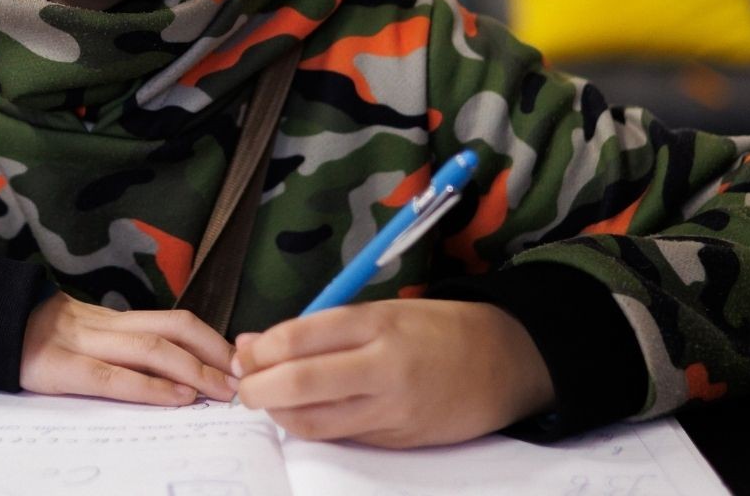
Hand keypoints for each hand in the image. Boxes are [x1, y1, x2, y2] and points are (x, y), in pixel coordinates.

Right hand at [20, 292, 239, 405]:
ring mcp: (81, 343)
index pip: (173, 321)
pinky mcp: (59, 369)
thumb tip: (168, 369)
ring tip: (222, 392)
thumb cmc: (32, 341)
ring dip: (195, 371)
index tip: (238, 364)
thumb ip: (117, 346)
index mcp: (111, 320)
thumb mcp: (79, 336)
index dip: (211, 341)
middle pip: (173, 329)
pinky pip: (112, 376)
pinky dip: (150, 387)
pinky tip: (177, 398)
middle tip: (243, 380)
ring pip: (151, 349)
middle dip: (214, 356)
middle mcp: (103, 325)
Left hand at [231, 299, 555, 447]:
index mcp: (379, 324)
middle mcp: (384, 367)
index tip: (245, 351)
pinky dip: (311, 426)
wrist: (506, 363)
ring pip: (313, 421)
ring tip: (268, 400)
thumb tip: (257, 344)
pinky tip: (303, 412)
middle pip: (298, 383)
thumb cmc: (439, 329)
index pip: (299, 338)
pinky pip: (339, 436)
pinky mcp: (397, 439)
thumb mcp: (385, 310)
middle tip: (244, 385)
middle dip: (257, 388)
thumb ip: (324, 328)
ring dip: (278, 414)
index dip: (260, 350)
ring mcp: (391, 409)